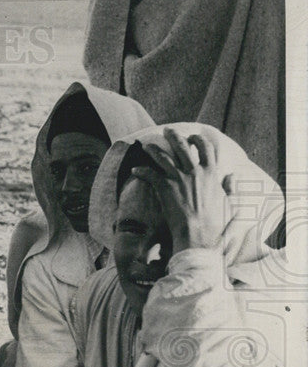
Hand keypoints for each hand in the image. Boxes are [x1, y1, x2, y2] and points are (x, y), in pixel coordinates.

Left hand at [132, 128, 231, 251]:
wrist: (199, 235)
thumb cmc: (216, 223)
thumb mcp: (230, 203)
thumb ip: (231, 187)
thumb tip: (231, 176)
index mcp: (212, 172)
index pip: (206, 147)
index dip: (199, 139)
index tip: (193, 137)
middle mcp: (195, 171)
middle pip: (183, 146)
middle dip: (174, 136)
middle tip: (167, 131)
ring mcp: (179, 179)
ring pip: (163, 157)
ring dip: (154, 149)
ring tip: (146, 145)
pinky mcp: (165, 188)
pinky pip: (150, 174)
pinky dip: (141, 171)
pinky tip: (135, 170)